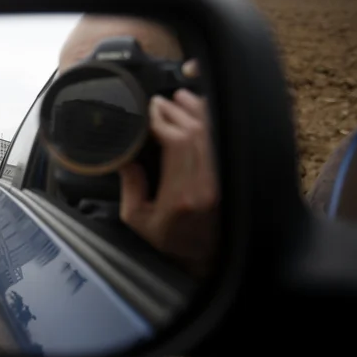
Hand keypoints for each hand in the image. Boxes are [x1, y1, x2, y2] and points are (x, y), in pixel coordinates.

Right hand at [117, 60, 218, 276]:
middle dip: (174, 111)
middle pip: (194, 132)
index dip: (161, 121)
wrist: (206, 257)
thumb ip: (131, 187)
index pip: (177, 143)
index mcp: (182, 195)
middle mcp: (208, 184)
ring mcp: (223, 179)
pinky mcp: (230, 176)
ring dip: (193, 110)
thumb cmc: (170, 241)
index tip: (146, 112)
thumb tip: (126, 157)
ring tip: (175, 98)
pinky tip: (197, 109)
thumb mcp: (138, 220)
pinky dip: (210, 121)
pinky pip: (222, 140)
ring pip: (211, 132)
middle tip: (156, 102)